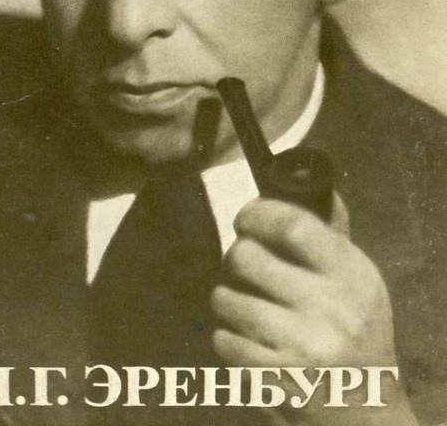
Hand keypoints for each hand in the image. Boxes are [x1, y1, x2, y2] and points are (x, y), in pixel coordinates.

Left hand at [211, 199, 417, 424]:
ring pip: (226, 298)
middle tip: (242, 263)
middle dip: (235, 255)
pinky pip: (223, 340)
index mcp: (351, 274)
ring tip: (246, 304)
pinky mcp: (272, 379)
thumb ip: (334, 237)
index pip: (292, 224)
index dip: (257, 212)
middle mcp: (327, 307)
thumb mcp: (360, 283)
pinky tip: (249, 339)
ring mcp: (298, 345)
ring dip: (228, 298)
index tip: (246, 217)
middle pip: (246, 256)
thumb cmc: (360, 337)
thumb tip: (314, 188)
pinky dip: (228, 336)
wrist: (368, 417)